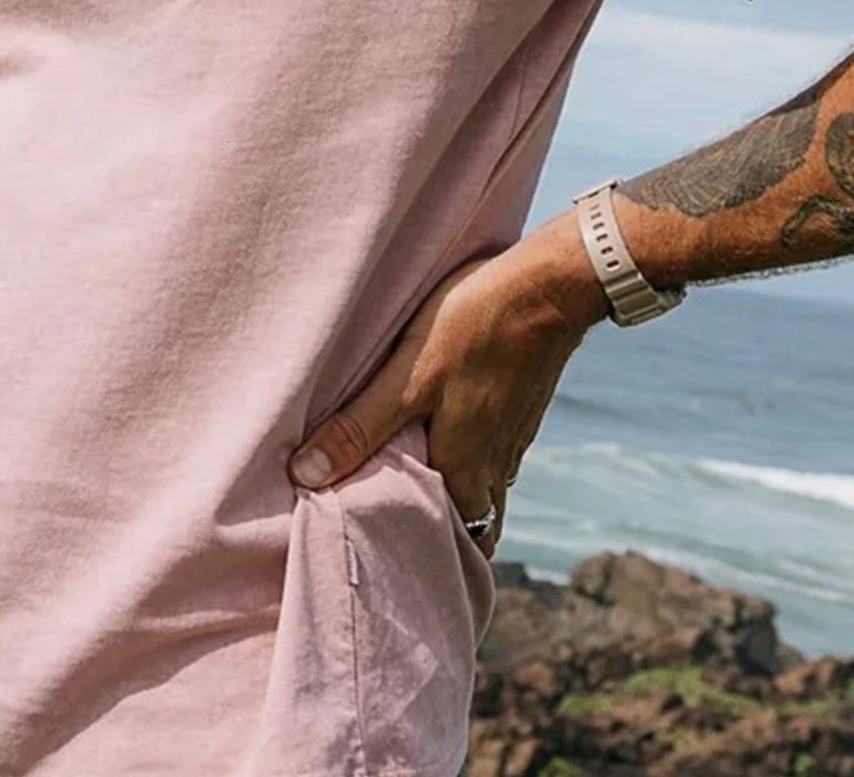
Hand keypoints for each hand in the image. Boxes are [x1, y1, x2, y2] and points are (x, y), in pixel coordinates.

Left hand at [286, 214, 605, 552]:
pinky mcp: (520, 408)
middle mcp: (495, 466)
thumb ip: (359, 429)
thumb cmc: (473, 329)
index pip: (453, 542)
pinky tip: (448, 436)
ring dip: (457, 498)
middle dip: (443, 534)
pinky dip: (471, 460)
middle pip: (473, 521)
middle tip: (402, 536)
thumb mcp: (407, 379)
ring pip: (485, 487)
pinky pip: (494, 454)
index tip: (394, 564)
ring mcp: (513, 437)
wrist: (547, 289)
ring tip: (416, 494)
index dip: (426, 555)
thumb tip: (305, 478)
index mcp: (467, 470)